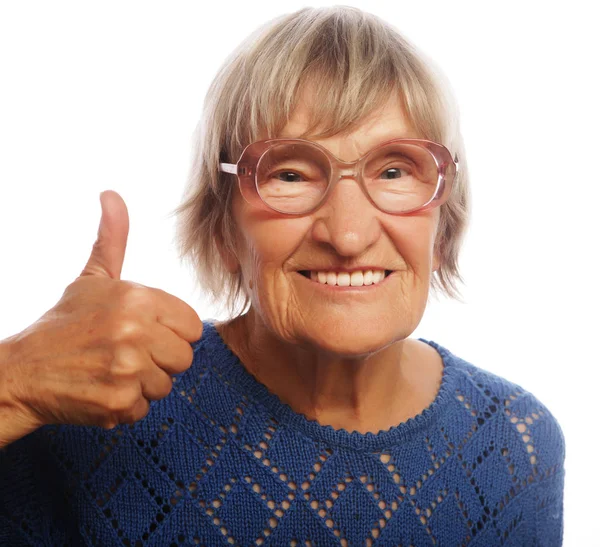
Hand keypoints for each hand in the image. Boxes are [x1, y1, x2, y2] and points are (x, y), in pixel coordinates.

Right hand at [3, 190, 202, 431]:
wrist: (23, 372)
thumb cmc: (64, 323)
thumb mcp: (92, 278)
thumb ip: (112, 239)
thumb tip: (112, 195)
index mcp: (137, 299)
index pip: (193, 326)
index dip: (172, 332)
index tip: (146, 333)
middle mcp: (135, 332)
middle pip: (184, 357)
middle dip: (160, 358)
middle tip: (126, 353)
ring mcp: (127, 369)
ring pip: (167, 384)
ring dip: (143, 382)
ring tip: (111, 370)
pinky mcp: (118, 403)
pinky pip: (146, 407)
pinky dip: (126, 405)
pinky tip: (102, 389)